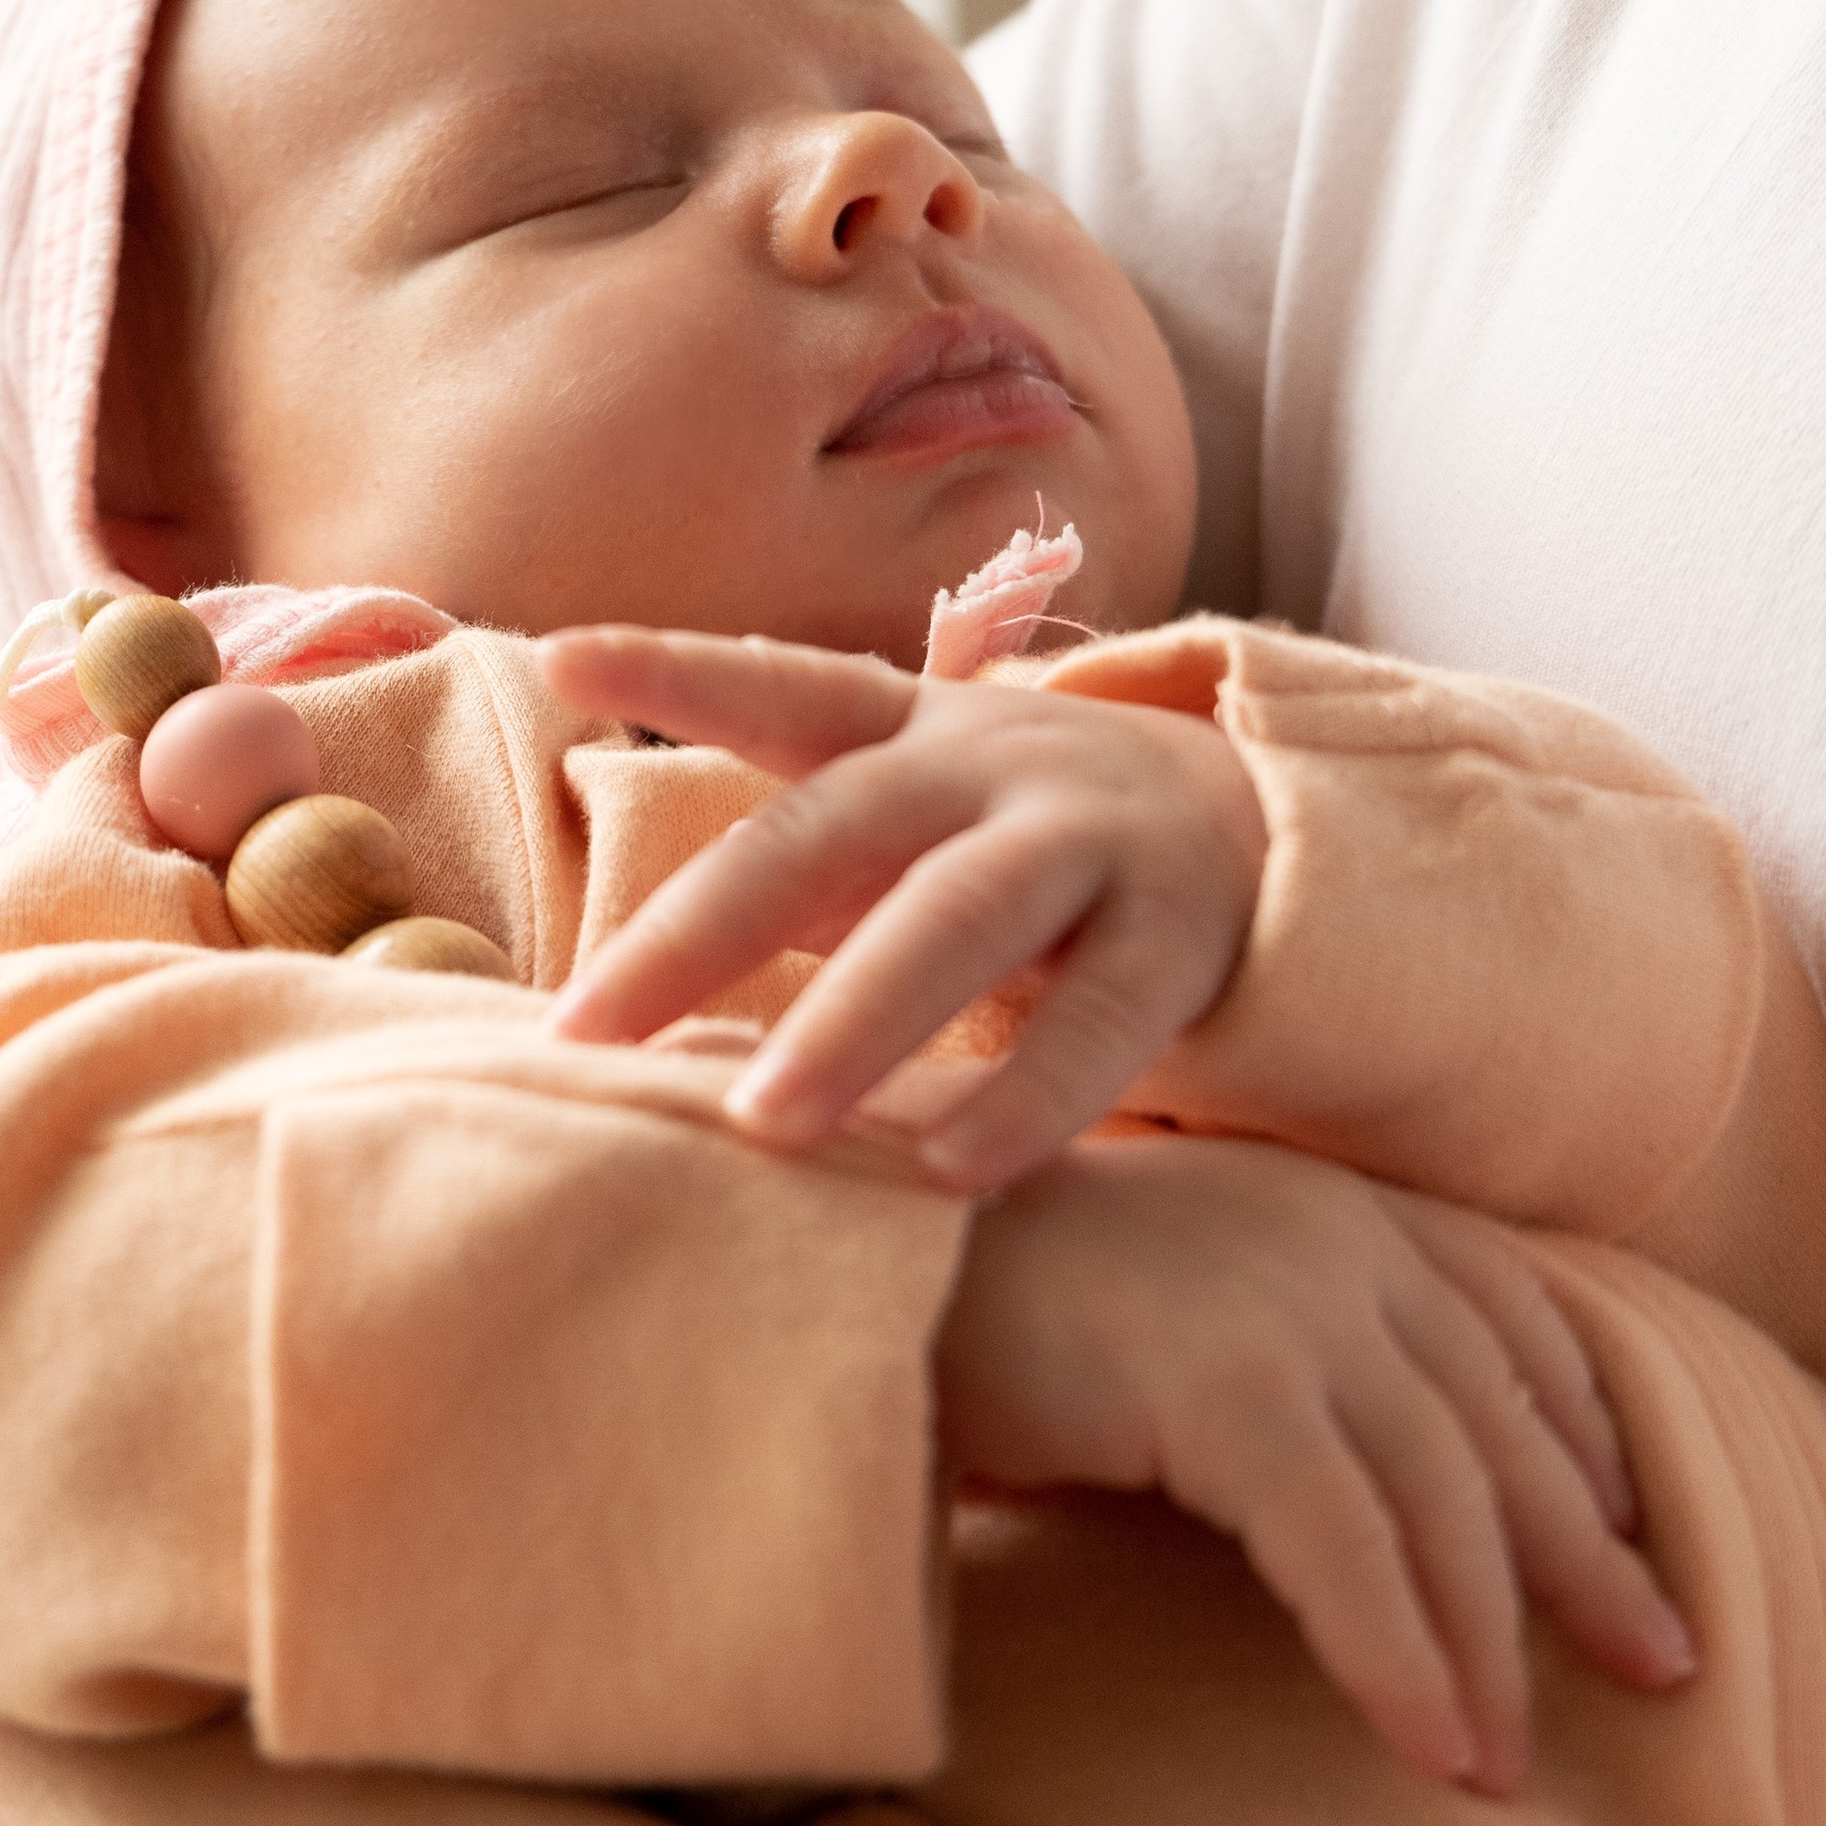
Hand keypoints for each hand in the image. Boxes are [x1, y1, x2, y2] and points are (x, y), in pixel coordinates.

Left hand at [541, 626, 1266, 1188]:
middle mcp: (991, 764)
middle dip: (707, 923)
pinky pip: (1099, 1018)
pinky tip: (948, 1165)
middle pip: (834, 825)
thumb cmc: (1024, 854)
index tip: (561, 659)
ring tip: (763, 1118)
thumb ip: (795, 882)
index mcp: (910, 731)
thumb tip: (614, 1001)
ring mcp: (1088, 840)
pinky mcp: (1175, 935)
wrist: (1264, 830)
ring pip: (961, 915)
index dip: (675, 671)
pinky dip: (1024, 1094)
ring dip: (857, 1016)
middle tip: (592, 1024)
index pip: (782, 686)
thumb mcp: (914, 831)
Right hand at [937, 1138, 1694, 1793]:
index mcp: (1321, 1200)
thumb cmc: (980, 1297)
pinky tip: (1436, 1748)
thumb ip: (1265, 1352)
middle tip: (1661, 1662)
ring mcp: (1282, 1300)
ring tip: (1512, 1764)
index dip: (1576, 1416)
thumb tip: (1347, 1478)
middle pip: (1499, 1412)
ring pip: (1440, 1495)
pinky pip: (1349, 1544)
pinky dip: (1401, 1654)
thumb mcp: (1163, 1301)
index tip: (1621, 1518)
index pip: (1500, 1306)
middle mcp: (1328, 1235)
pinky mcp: (1224, 1380)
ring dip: (1492, 1641)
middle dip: (1585, 1548)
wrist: (851, 1261)